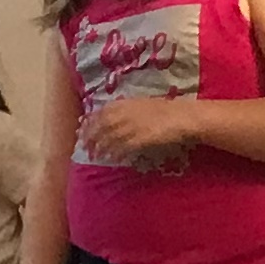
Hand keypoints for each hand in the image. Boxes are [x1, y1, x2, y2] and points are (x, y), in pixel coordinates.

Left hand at [75, 94, 195, 164]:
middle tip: (85, 148)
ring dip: (100, 148)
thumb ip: (125, 110)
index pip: (99, 113)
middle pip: (100, 127)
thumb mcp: (142, 105)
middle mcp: (124, 114)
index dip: (89, 124)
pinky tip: (112, 159)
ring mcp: (130, 126)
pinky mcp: (138, 139)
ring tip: (95, 156)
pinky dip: (115, 153)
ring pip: (108, 139)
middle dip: (90, 138)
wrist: (182, 116)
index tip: (82, 131)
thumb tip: (111, 118)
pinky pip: (122, 148)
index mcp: (124, 104)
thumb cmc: (165, 110)